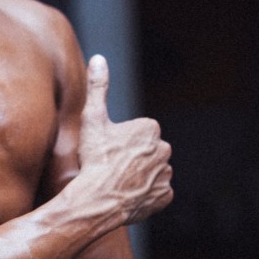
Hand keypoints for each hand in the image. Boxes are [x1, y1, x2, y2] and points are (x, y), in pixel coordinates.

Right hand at [78, 55, 173, 224]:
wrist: (98, 200)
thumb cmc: (94, 159)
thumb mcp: (92, 120)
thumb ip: (98, 87)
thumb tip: (98, 58)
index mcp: (150, 128)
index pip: (137, 133)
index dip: (120, 142)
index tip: (107, 151)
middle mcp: (164, 149)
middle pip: (146, 151)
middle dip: (133, 158)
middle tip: (111, 167)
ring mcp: (166, 174)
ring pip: (152, 171)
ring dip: (140, 175)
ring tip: (118, 182)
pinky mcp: (165, 195)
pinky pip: (156, 192)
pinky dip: (145, 194)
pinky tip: (128, 194)